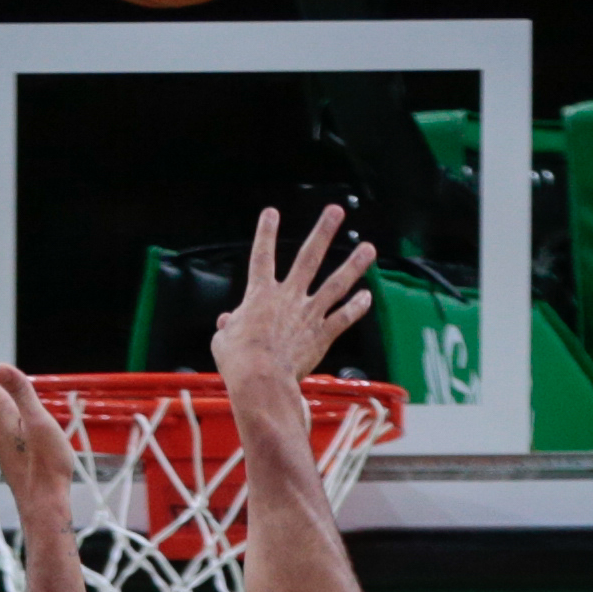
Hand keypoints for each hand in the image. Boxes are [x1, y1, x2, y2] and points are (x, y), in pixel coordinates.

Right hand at [212, 204, 379, 406]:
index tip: (271, 213)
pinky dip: (357, 307)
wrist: (260, 380)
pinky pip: (343, 318)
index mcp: (260, 295)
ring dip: (354, 265)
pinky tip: (367, 296)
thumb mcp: (223, 340)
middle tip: (336, 211)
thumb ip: (228, 326)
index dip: (265, 233)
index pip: (261, 257)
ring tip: (369, 248)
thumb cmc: (238, 362)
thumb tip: (227, 322)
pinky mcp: (322, 335)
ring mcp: (308, 314)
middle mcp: (288, 297)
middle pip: (309, 258)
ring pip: (336, 284)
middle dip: (323, 232)